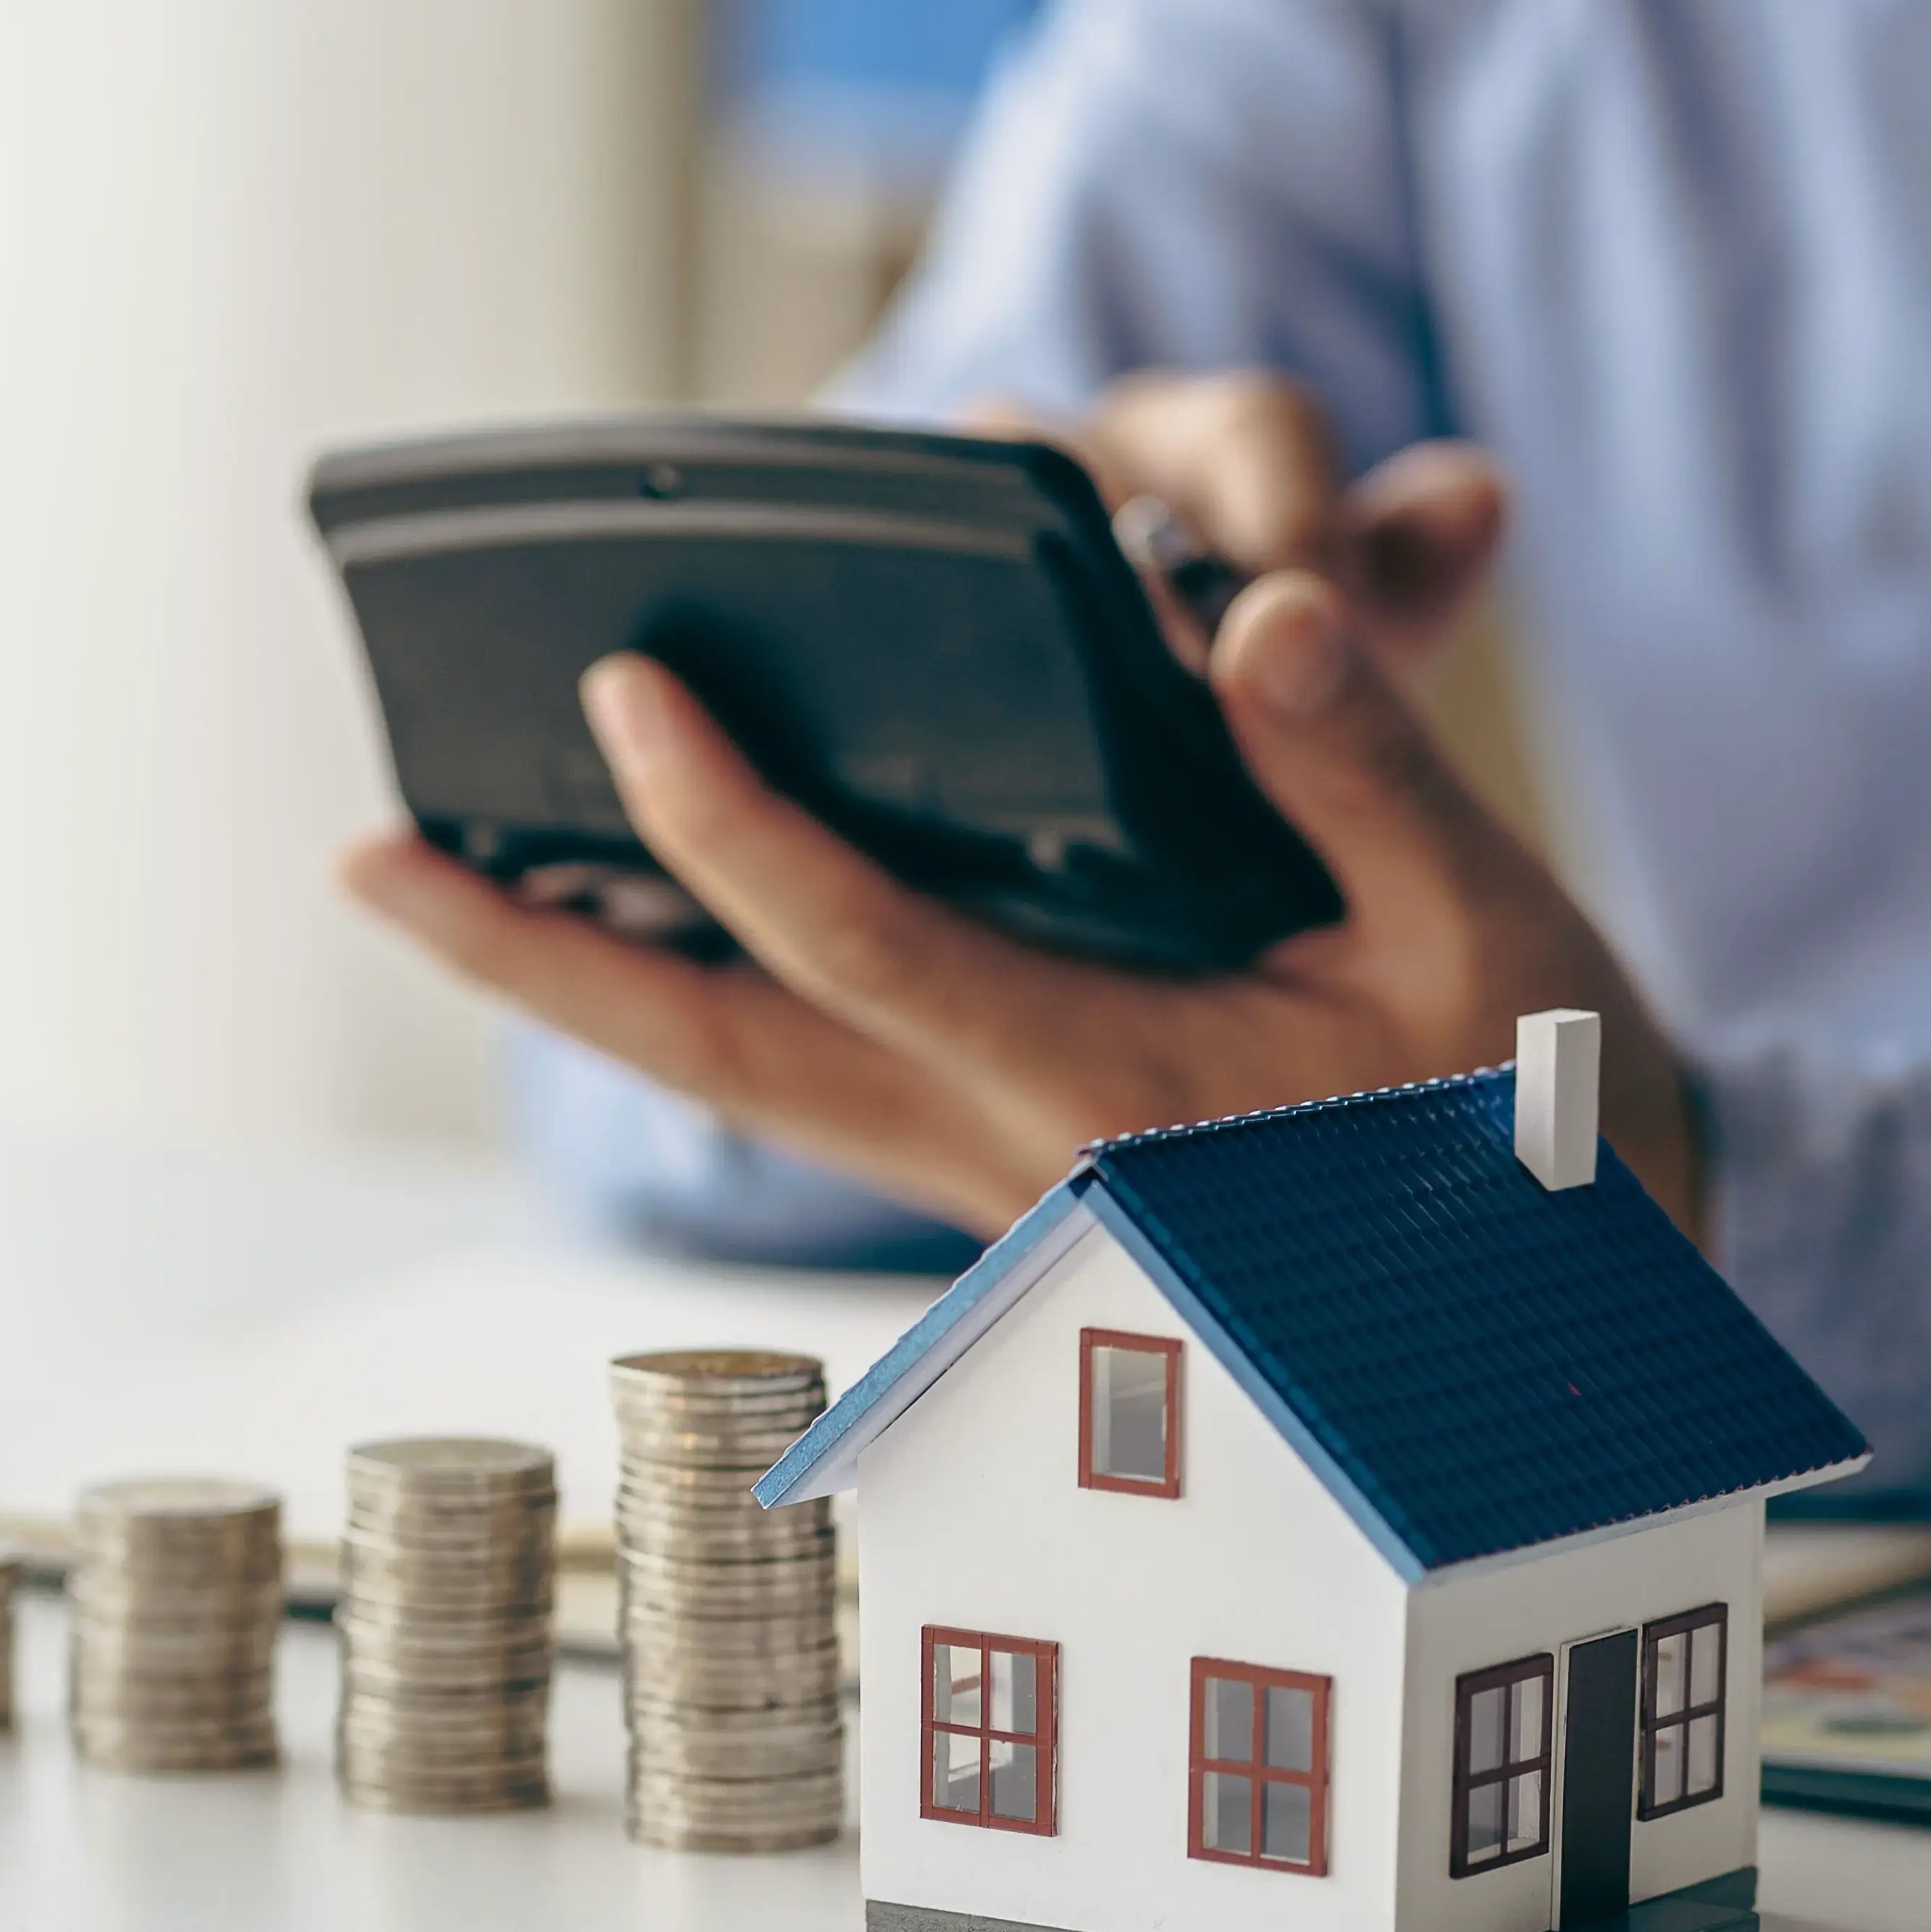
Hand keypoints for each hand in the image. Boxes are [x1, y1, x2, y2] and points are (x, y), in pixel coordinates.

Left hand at [340, 416, 1707, 1247]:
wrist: (1565, 1317)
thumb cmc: (1535, 1128)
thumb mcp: (1494, 937)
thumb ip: (1366, 771)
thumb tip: (1262, 614)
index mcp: (1110, 1099)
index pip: (866, 946)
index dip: (731, 824)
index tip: (628, 696)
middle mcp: (1000, 1157)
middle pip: (707, 1055)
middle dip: (528, 959)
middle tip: (365, 858)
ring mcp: (977, 1180)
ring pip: (728, 1081)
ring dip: (575, 988)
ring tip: (430, 887)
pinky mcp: (990, 1169)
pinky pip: (796, 1083)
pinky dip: (688, 1007)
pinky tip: (617, 936)